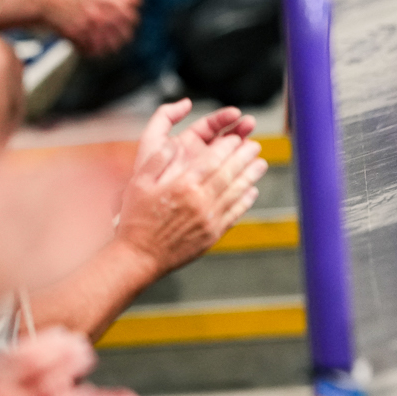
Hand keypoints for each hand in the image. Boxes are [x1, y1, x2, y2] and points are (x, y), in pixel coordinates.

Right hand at [29, 0, 139, 56]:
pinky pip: (93, 47)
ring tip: (120, 42)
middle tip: (130, 24)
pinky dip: (99, 50)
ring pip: (113, 38)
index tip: (134, 5)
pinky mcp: (76, 35)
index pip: (130, 1)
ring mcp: (87, 24)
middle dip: (130, 23)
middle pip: (125, 21)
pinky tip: (101, 49)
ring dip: (119, 41)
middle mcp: (97, 10)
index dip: (134, 2)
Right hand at [113, 101, 265, 275]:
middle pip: (230, 173)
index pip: (212, 160)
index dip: (227, 146)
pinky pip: (236, 213)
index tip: (234, 138)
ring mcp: (209, 218)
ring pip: (237, 192)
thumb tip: (173, 143)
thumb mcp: (138, 184)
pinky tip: (252, 191)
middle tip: (255, 146)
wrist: (138, 257)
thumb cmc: (136, 220)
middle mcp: (200, 201)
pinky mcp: (213, 234)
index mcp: (182, 186)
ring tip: (260, 164)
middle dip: (244, 157)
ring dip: (251, 176)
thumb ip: (157, 160)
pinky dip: (246, 200)